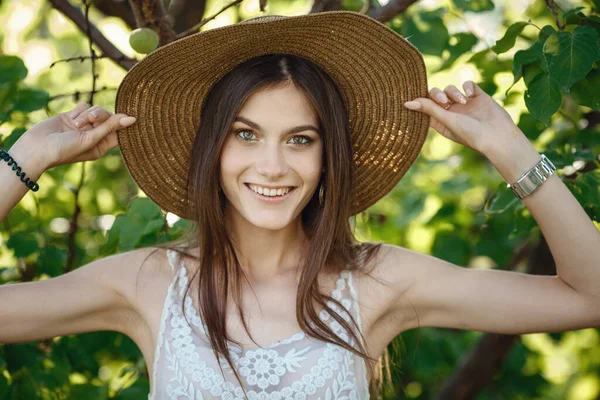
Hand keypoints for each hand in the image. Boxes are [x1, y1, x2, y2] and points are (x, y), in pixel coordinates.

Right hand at [17, 102, 136, 169]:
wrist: (38, 147)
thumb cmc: (66, 149)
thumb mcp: (91, 139)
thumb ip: (110, 127)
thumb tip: (132, 119)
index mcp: (102, 146)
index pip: (119, 131)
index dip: (122, 123)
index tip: (130, 116)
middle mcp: (94, 135)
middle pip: (108, 117)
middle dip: (99, 116)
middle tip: (89, 121)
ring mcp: (84, 125)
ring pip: (96, 110)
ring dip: (87, 114)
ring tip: (75, 124)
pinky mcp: (72, 116)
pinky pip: (84, 106)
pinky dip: (79, 110)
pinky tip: (71, 119)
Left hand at [403, 81, 523, 154]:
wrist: (498, 135)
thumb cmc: (470, 133)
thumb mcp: (447, 121)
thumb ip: (429, 109)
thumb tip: (406, 103)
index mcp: (441, 121)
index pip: (425, 107)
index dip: (420, 101)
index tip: (413, 97)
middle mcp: (451, 112)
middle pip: (435, 94)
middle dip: (437, 94)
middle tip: (443, 101)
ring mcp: (464, 103)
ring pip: (450, 88)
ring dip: (453, 92)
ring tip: (463, 102)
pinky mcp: (478, 96)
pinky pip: (467, 84)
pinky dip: (466, 86)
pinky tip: (470, 94)